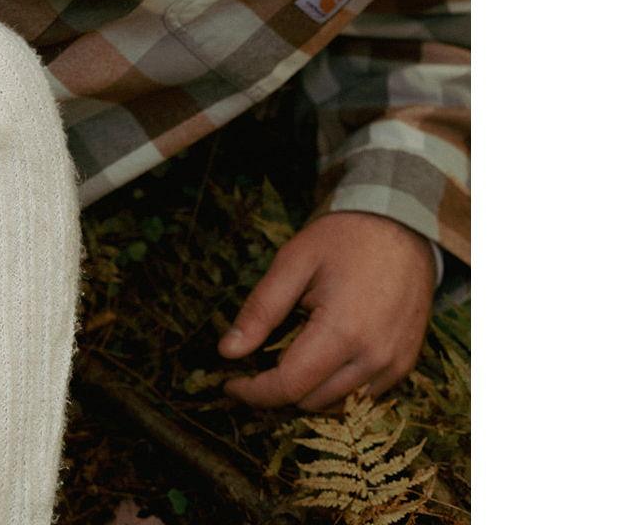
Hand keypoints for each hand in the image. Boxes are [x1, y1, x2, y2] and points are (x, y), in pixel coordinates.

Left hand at [217, 211, 433, 410]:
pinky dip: (336, 387)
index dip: (254, 392)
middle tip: (256, 363)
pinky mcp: (405, 366)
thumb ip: (261, 310)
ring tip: (289, 356)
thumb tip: (228, 351)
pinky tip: (322, 358)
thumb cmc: (344, 239)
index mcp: (342, 332)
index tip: (230, 384)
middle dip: (278, 389)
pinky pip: (363, 396)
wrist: (402, 227)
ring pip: (337, 405)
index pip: (290, 385)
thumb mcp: (293, 262)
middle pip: (311, 401)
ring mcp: (394, 366)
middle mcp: (374, 359)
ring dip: (307, 391)